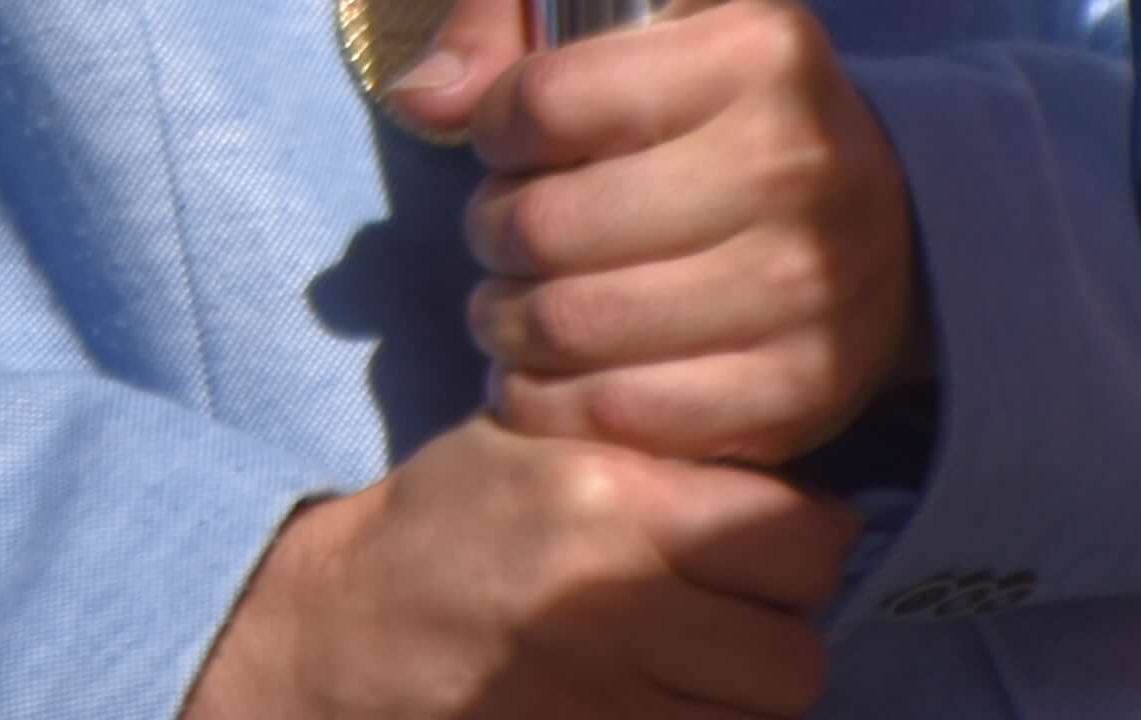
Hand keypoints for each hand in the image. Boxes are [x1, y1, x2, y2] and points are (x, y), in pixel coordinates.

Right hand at [181, 419, 854, 719]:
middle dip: (777, 633)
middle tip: (735, 612)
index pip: (801, 541)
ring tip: (696, 661)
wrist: (340, 634)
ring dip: (743, 696)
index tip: (772, 540)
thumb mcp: (536, 446)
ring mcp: (607, 700)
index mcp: (610, 501)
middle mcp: (617, 605)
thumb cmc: (445, 524)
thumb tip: (791, 492)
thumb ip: (656, 460)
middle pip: (797, 652)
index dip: (800, 541)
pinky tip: (661, 696)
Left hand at [391, 0, 920, 468]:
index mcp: (758, 52)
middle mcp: (799, 166)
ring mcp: (810, 289)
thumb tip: (422, 102)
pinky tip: (543, 372)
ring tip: (510, 302)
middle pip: (550, 224)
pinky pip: (628, 414)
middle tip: (499, 232)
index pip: (549, 99)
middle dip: (491, 231)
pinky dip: (554, 403)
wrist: (886, 214)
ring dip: (508, 320)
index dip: (495, 125)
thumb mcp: (629, 6)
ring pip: (578, 325)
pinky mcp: (803, 389)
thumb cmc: (716, 99)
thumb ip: (506, 17)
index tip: (505, 140)